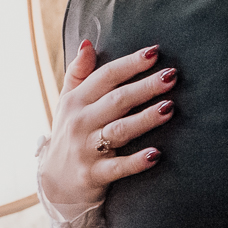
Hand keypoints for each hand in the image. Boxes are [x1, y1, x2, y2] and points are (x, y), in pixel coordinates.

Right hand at [39, 39, 174, 207]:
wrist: (55, 183)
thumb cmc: (69, 135)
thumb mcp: (66, 103)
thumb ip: (78, 74)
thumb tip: (87, 43)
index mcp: (76, 101)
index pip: (105, 77)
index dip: (130, 64)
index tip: (154, 52)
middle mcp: (80, 122)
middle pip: (117, 101)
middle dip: (145, 87)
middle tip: (172, 76)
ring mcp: (86, 149)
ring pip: (119, 130)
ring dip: (145, 119)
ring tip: (170, 108)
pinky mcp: (94, 174)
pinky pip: (118, 167)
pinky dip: (136, 162)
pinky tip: (156, 154)